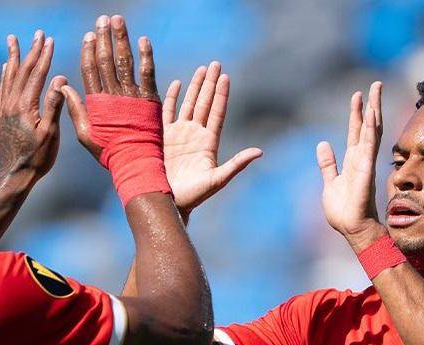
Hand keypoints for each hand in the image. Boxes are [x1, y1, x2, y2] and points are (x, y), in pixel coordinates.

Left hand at [0, 30, 65, 181]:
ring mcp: (4, 109)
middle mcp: (11, 104)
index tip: (49, 40)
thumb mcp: (50, 134)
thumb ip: (54, 105)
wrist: (14, 175)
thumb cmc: (36, 158)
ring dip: (13, 57)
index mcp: (25, 106)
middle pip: (21, 71)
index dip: (44, 56)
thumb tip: (58, 79)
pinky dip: (5, 74)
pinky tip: (5, 68)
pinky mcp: (1, 116)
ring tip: (13, 40)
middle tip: (37, 33)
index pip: (36, 74)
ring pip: (8, 76)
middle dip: (30, 51)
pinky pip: (2, 88)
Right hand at [62, 14, 157, 161]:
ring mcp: (132, 96)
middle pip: (106, 61)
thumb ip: (76, 110)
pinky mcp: (149, 99)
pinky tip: (143, 40)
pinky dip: (146, 55)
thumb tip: (63, 87)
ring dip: (121, 39)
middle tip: (102, 19)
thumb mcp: (86, 135)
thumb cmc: (109, 152)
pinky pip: (147, 73)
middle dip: (103, 38)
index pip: (90, 70)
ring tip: (118, 20)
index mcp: (96, 103)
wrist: (136, 163)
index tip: (89, 35)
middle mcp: (113, 95)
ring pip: (125, 61)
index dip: (89, 51)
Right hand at [162, 62, 261, 219]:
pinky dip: (172, 98)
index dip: (221, 95)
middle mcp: (195, 135)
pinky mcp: (163, 138)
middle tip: (215, 63)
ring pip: (189, 104)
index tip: (226, 77)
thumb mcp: (218, 180)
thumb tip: (259, 152)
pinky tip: (177, 84)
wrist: (170, 202)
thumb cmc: (194, 196)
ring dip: (195, 86)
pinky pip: (168, 113)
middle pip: (205, 103)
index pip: (217, 113)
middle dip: (210, 83)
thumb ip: (237, 164)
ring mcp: (179, 135)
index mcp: (208, 142)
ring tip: (202, 69)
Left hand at [316, 81, 386, 249]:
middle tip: (375, 84)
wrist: (351, 228)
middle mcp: (361, 158)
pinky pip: (369, 148)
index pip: (356, 132)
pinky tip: (372, 116)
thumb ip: (328, 164)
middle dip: (371, 105)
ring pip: (371, 131)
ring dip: (373, 111)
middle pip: (368, 126)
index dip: (357, 114)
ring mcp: (365, 163)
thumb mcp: (330, 182)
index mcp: (353, 160)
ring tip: (375, 90)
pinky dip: (370, 132)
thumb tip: (322, 145)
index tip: (358, 95)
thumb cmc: (343, 210)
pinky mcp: (365, 172)